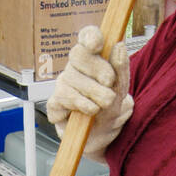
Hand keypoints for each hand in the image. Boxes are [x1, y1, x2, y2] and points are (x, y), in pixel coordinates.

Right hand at [46, 25, 132, 160]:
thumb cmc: (110, 111)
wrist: (102, 138)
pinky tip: (91, 111)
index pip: (87, 36)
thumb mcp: (121, 90)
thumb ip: (121, 68)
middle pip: (78, 54)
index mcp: (92, 58)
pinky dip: (82, 105)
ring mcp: (62, 84)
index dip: (90, 36)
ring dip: (94, 92)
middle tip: (109, 83)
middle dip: (98, 69)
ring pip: (72, 77)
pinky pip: (64, 97)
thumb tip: (118, 46)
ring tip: (105, 104)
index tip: (98, 45)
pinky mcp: (54, 103)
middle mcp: (75, 68)